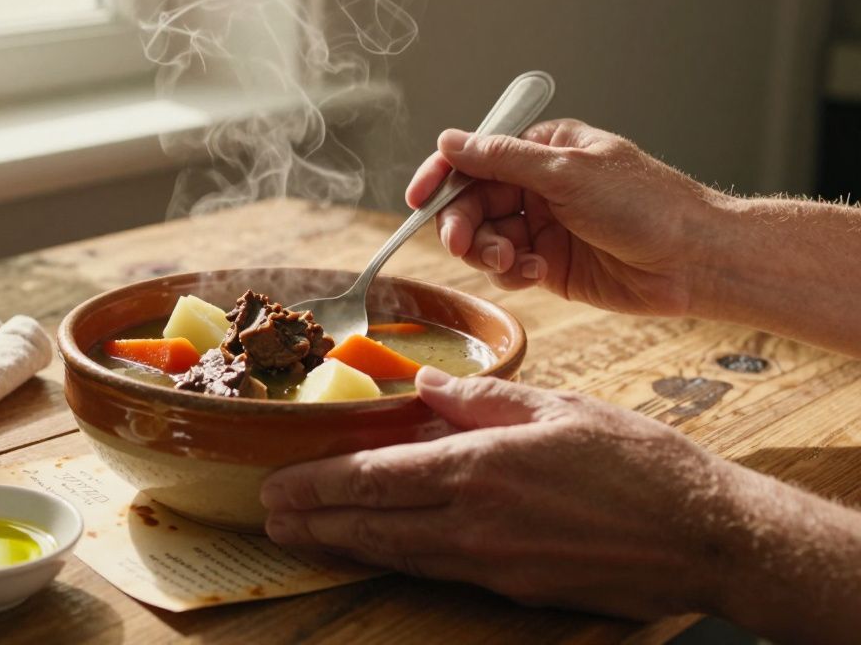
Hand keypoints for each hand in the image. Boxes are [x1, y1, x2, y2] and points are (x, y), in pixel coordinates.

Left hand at [261, 368, 735, 619]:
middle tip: (269, 519)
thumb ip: (481, 398)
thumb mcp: (559, 407)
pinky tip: (380, 552)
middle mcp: (473, 522)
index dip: (318, 484)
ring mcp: (492, 563)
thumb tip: (424, 387)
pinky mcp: (514, 588)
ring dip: (344, 546)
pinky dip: (397, 560)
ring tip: (304, 538)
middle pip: (371, 524)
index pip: (374, 478)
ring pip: (398, 555)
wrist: (706, 537)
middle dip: (314, 521)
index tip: (277, 485)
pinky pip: (438, 570)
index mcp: (479, 467)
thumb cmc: (639, 463)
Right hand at [405, 120, 721, 316]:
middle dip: (463, 224)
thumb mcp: (569, 174)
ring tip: (511, 263)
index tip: (417, 199)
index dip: (441, 176)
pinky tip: (535, 274)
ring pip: (485, 239)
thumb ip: (502, 159)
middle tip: (464, 245)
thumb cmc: (647, 205)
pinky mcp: (549, 266)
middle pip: (472, 202)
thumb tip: (450, 140)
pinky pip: (507, 269)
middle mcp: (538, 187)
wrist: (695, 261)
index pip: (475, 157)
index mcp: (543, 151)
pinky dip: (511, 274)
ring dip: (488, 252)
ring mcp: (542, 227)